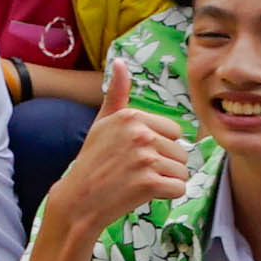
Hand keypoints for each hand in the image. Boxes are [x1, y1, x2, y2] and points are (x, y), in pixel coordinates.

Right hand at [45, 99, 196, 238]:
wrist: (78, 199)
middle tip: (136, 171)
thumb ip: (117, 93)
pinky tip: (144, 193)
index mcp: (131, 117)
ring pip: (182, 171)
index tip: (136, 154)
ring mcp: (145, 158)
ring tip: (139, 182)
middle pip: (181, 152)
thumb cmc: (93, 160)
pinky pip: (179, 188)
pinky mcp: (149, 183)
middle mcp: (140, 134)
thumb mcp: (102, 122)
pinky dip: (167, 195)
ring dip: (166, 180)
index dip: (160, 146)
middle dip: (165, 165)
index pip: (174, 132)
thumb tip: (119, 61)